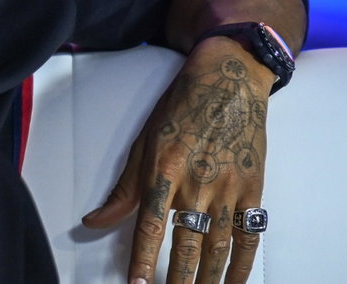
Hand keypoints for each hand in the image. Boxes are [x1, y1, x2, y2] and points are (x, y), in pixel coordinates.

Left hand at [82, 37, 273, 283]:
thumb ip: (123, 189)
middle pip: (186, 243)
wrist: (228, 82)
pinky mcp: (253, 190)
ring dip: (208, 279)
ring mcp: (228, 188)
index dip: (142, 259)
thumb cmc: (180, 110)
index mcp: (164, 170)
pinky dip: (241, 265)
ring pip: (218, 246)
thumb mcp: (143, 143)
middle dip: (178, 278)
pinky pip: (249, 236)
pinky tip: (232, 282)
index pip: (149, 225)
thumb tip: (93, 220)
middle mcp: (197, 183)